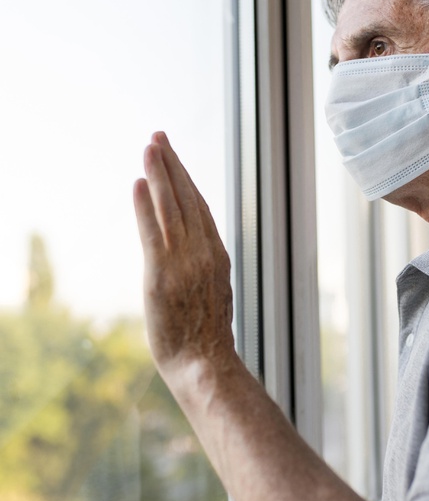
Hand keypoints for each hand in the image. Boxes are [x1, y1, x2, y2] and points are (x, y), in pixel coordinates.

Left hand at [133, 132, 234, 381]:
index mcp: (217, 254)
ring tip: (150, 146)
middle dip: (172, 165)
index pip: (200, 207)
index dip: (186, 179)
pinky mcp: (162, 276)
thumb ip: (204, 266)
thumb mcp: (213, 292)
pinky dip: (146, 208)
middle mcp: (204, 252)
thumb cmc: (207, 334)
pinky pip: (153, 234)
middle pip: (187, 199)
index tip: (175, 158)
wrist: (206, 363)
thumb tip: (195, 251)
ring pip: (172, 208)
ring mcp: (185, 262)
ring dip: (160, 174)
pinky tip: (139, 183)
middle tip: (159, 137)